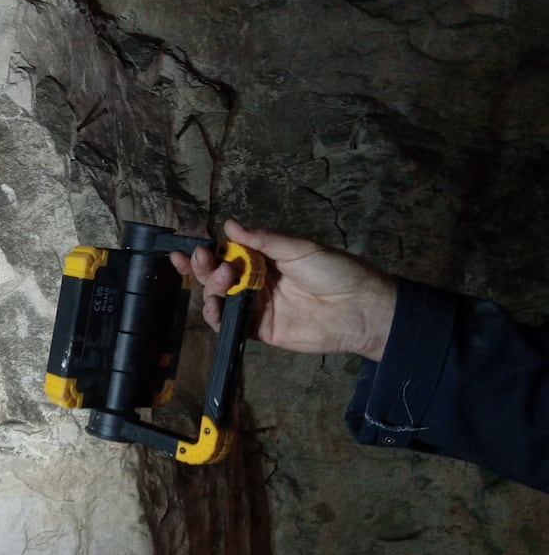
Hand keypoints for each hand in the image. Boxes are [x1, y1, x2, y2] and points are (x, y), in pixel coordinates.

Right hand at [169, 220, 397, 360]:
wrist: (360, 308)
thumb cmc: (335, 272)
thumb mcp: (299, 248)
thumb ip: (263, 240)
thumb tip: (229, 225)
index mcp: (263, 258)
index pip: (227, 253)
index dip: (208, 251)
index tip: (194, 247)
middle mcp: (255, 281)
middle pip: (217, 275)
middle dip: (204, 267)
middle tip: (203, 259)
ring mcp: (256, 306)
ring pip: (219, 298)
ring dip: (211, 288)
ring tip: (222, 278)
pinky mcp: (259, 329)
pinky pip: (229, 324)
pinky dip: (216, 316)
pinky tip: (214, 307)